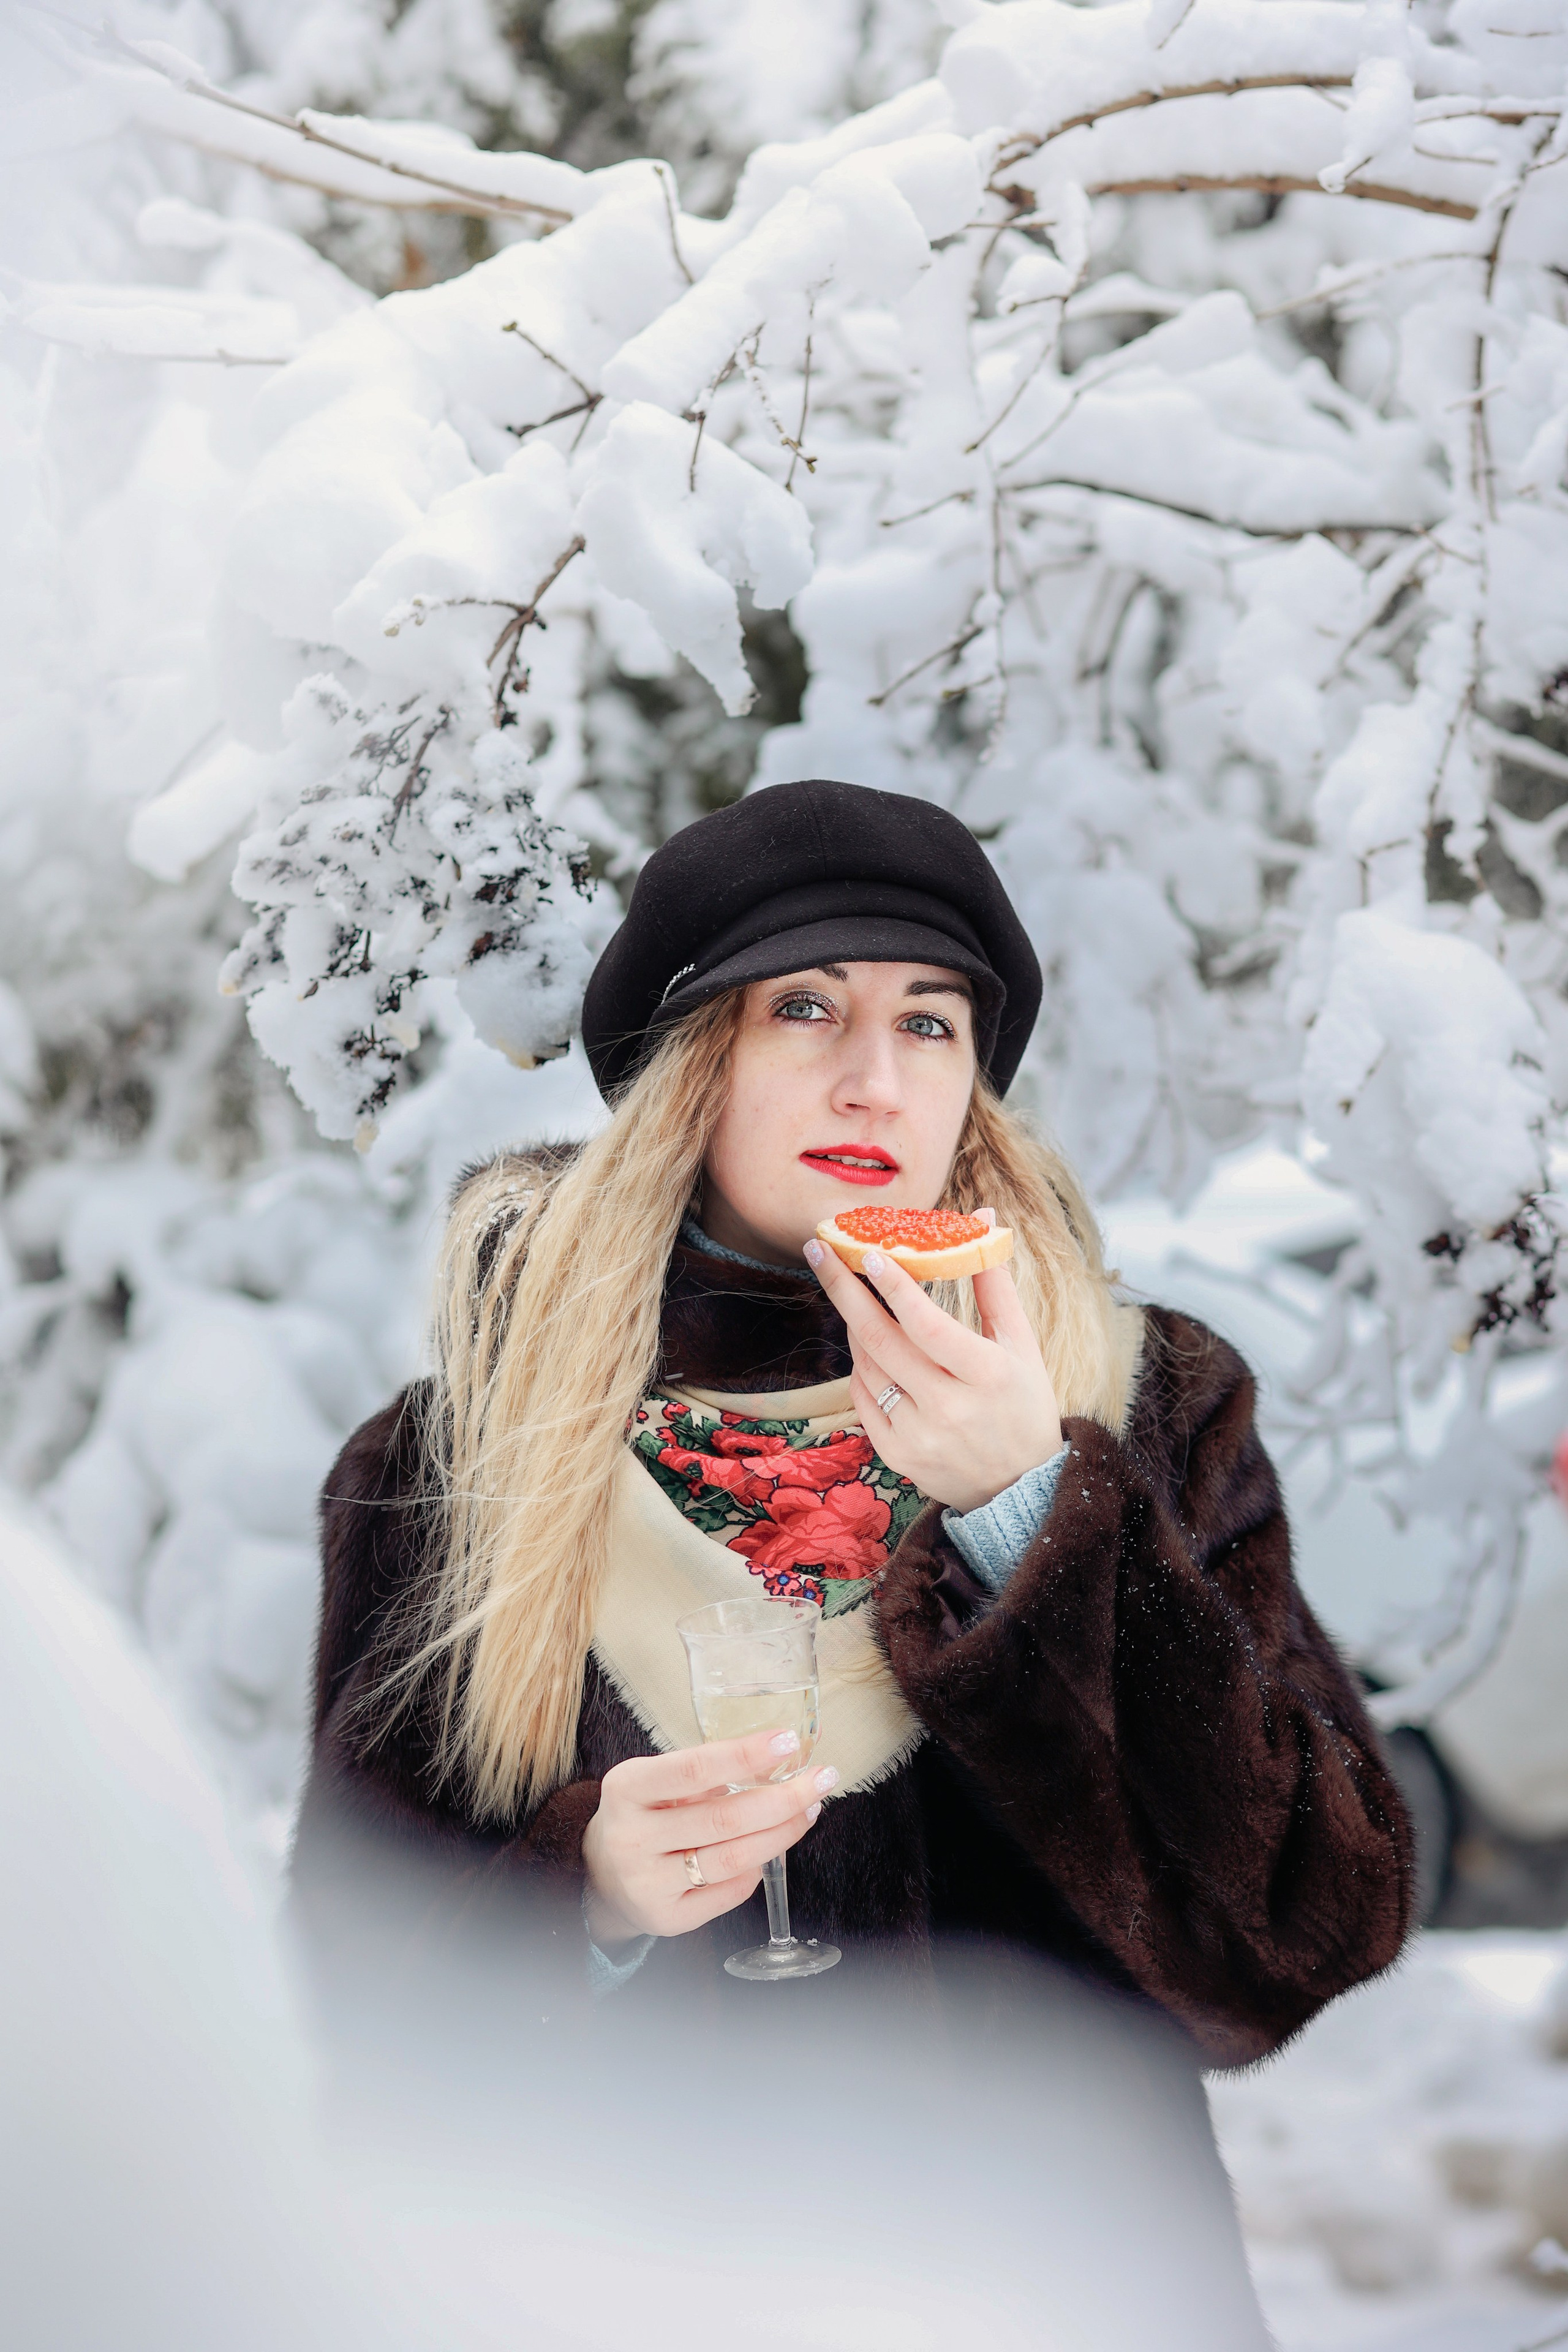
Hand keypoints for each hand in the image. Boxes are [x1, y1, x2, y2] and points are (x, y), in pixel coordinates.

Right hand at [581, 1730, 837, 1946]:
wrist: (603, 1873)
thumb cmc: (646, 1813)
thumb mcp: (659, 1780)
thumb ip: (713, 1767)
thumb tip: (786, 1744)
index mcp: (627, 1788)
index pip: (693, 1768)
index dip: (744, 1755)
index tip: (788, 1741)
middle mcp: (631, 1837)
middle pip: (723, 1818)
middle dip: (783, 1798)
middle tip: (821, 1780)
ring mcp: (646, 1883)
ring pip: (733, 1858)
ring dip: (781, 1833)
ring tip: (808, 1810)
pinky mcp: (665, 1917)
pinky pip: (729, 1892)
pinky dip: (756, 1870)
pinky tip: (769, 1850)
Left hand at [804, 1234, 1061, 1514]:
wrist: (1018, 1487)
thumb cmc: (1022, 1402)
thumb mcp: (1021, 1344)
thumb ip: (994, 1282)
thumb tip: (981, 1217)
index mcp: (987, 1375)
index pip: (929, 1325)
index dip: (896, 1287)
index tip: (871, 1253)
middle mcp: (949, 1408)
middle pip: (882, 1340)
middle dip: (844, 1289)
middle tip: (819, 1249)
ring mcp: (917, 1435)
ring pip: (867, 1366)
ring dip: (851, 1322)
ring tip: (846, 1289)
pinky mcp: (895, 1455)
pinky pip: (862, 1397)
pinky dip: (859, 1364)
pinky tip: (862, 1340)